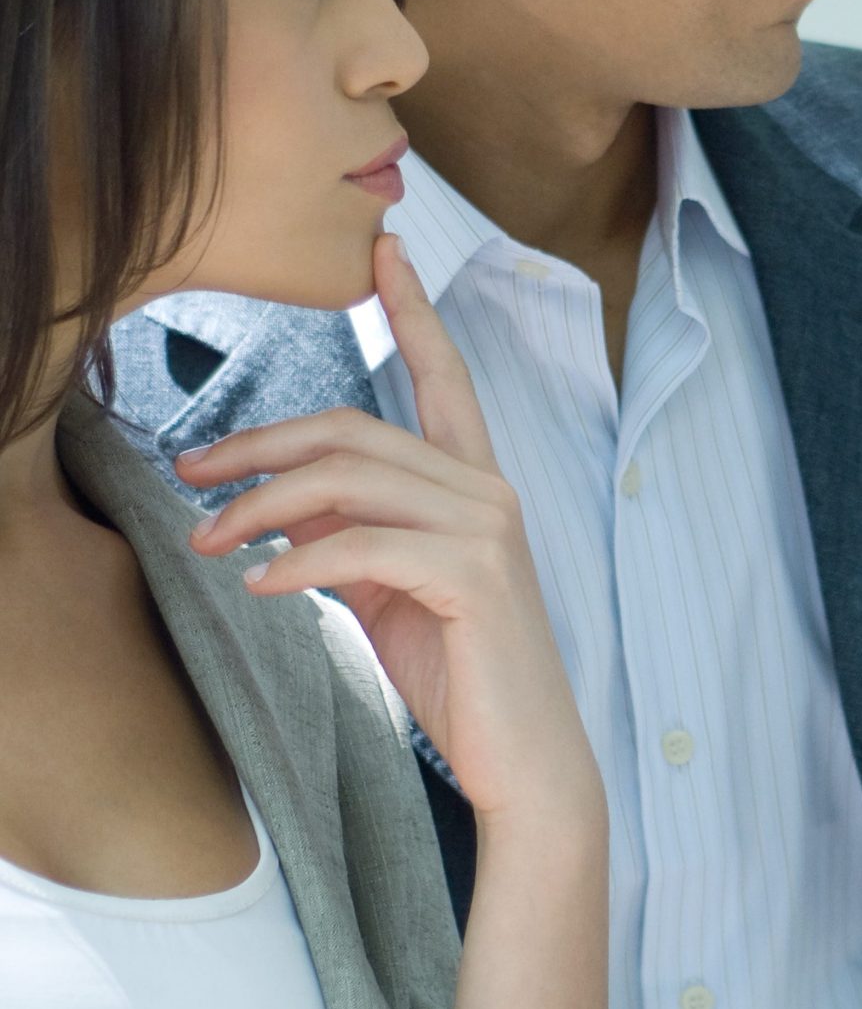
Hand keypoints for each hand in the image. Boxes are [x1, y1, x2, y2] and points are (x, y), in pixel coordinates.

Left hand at [179, 234, 599, 834]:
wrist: (525, 757)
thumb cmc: (462, 674)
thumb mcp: (393, 589)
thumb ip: (353, 530)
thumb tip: (277, 504)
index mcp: (478, 483)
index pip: (444, 377)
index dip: (414, 310)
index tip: (385, 251)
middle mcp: (490, 490)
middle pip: (355, 431)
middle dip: (258, 444)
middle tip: (189, 474)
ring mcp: (488, 530)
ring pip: (350, 480)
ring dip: (259, 506)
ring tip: (207, 540)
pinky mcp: (474, 578)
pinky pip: (361, 548)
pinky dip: (295, 563)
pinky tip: (258, 585)